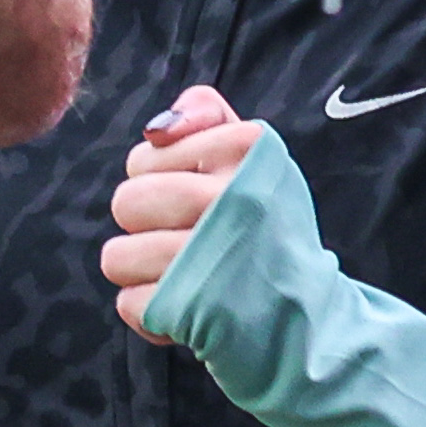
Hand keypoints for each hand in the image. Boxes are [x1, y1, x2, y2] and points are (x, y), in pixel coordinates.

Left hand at [103, 84, 261, 336]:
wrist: (309, 311)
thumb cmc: (264, 222)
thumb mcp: (250, 152)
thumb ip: (203, 114)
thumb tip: (156, 130)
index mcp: (248, 149)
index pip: (143, 157)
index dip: (157, 178)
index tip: (199, 191)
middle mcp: (237, 198)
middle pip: (125, 203)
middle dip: (144, 224)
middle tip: (187, 235)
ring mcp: (218, 257)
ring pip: (116, 257)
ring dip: (143, 272)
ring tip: (186, 272)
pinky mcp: (199, 310)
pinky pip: (129, 303)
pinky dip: (152, 312)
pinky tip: (189, 306)